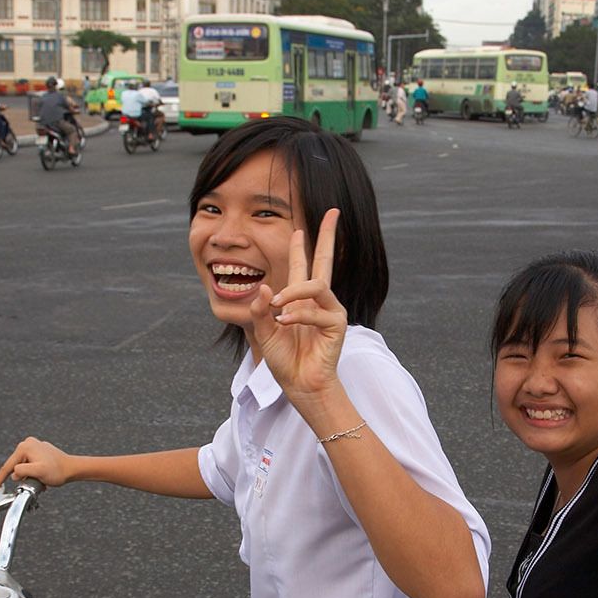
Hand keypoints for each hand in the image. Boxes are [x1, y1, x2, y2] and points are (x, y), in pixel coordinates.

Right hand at [0, 437, 72, 495]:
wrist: (72, 468)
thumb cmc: (57, 471)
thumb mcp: (38, 473)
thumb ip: (22, 471)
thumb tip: (14, 474)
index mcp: (25, 448)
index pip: (7, 467)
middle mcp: (27, 444)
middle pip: (14, 466)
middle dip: (20, 479)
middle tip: (33, 485)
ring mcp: (32, 447)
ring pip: (22, 467)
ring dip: (27, 477)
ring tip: (40, 481)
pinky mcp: (37, 452)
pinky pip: (28, 465)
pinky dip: (32, 474)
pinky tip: (41, 478)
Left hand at [249, 210, 344, 405]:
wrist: (300, 385)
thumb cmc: (284, 360)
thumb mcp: (264, 332)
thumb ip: (261, 311)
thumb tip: (265, 288)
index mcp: (299, 299)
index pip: (301, 265)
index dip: (299, 246)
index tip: (298, 228)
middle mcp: (317, 300)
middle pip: (326, 260)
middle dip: (328, 235)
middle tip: (334, 212)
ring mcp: (329, 310)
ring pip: (316, 285)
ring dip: (294, 292)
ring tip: (278, 308)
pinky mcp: (336, 324)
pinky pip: (317, 311)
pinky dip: (298, 316)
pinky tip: (285, 323)